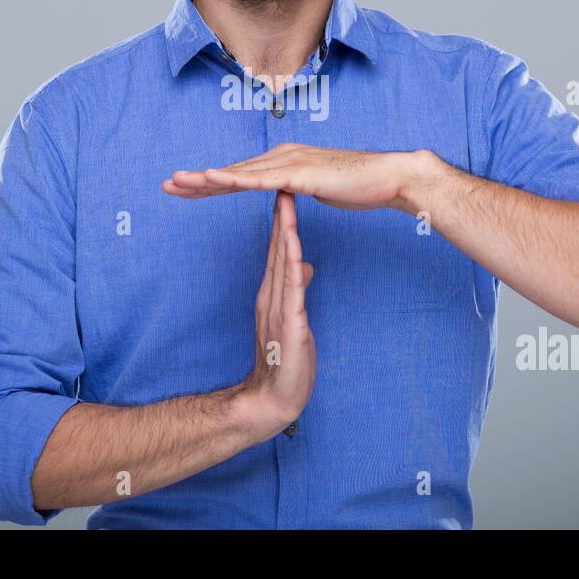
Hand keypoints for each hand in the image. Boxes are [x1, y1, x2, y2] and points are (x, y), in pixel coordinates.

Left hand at [163, 142, 434, 211]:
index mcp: (284, 162)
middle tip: (167, 185)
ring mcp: (290, 163)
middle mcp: (281, 156)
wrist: (388, 177)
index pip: (239, 175)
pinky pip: (261, 180)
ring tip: (178, 183)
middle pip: (232, 172)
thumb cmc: (357, 185)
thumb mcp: (317, 189)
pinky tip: (212, 180)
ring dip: (206, 179)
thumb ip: (296, 189)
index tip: (184, 189)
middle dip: (197, 180)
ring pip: (240, 174)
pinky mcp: (300, 174)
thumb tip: (284, 194)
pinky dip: (234, 180)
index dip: (209, 183)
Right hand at [235, 190, 315, 440]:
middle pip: (277, 248)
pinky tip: (296, 246)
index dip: (283, 220)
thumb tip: (307, 265)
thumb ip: (298, 289)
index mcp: (273, 292)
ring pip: (281, 261)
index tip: (285, 191)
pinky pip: (290, 288)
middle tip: (280, 180)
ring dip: (285, 231)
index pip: (279, 250)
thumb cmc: (287, 363)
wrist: (274, 399)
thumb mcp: (296, 318)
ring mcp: (277, 307)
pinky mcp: (289, 323)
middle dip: (281, 214)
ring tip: (286, 201)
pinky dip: (292, 263)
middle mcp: (271, 294)